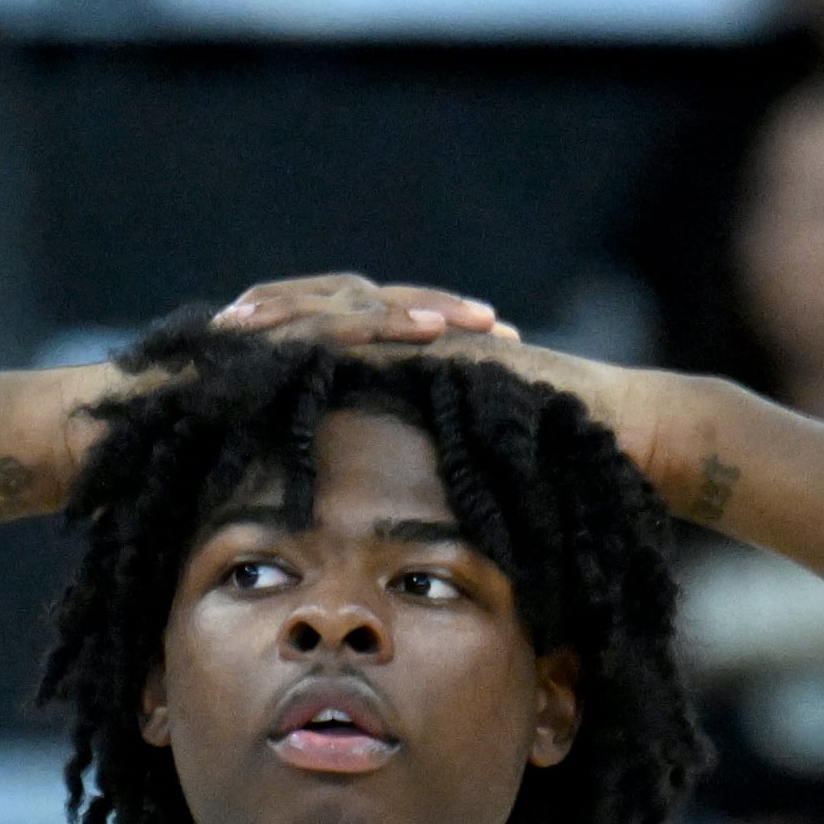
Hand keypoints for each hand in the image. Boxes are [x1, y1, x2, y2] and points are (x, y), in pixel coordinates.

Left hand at [210, 276, 693, 500]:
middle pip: (319, 308)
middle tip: (204, 331)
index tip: (213, 359)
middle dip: (262, 319)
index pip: (321, 337)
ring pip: (346, 310)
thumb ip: (416, 464)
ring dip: (288, 318)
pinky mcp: (457, 344)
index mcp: (403, 356)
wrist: (618, 430)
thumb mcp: (460, 465)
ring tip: (235, 329)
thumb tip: (363, 514)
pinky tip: (308, 349)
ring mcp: (436, 333)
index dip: (268, 343)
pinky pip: (393, 335)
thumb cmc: (548, 462)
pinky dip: (346, 339)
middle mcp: (414, 334)